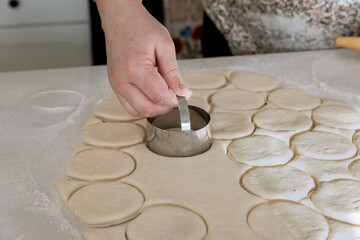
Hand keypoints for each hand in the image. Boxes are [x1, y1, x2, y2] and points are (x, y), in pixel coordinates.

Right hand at [97, 0, 191, 116]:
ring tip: (164, 96)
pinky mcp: (114, 86)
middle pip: (147, 108)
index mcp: (135, 68)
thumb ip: (173, 73)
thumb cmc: (140, 28)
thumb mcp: (165, 46)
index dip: (174, 100)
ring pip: (137, 111)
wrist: (121, 20)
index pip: (158, 97)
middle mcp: (122, 79)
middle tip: (175, 97)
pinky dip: (143, 107)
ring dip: (154, 109)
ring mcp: (116, 84)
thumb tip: (182, 93)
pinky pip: (129, 106)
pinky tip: (153, 97)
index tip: (182, 95)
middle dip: (165, 107)